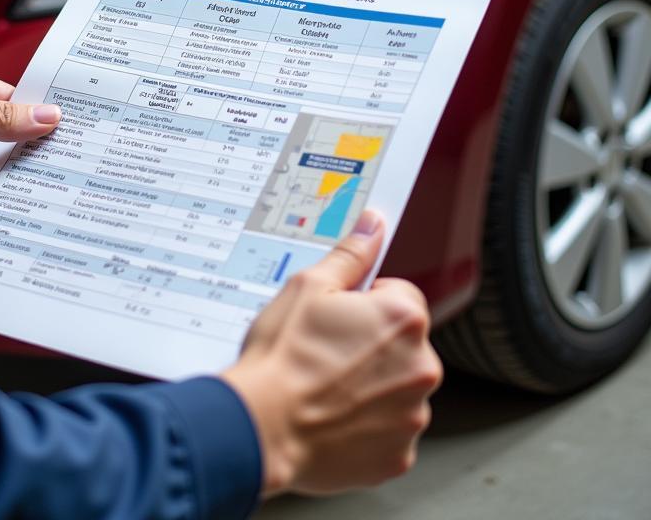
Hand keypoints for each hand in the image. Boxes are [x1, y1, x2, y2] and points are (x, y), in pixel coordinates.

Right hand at [221, 212, 441, 496]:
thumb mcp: (308, 287)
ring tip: (325, 385)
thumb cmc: (283, 357)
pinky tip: (332, 416)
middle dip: (372, 344)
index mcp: (403, 319)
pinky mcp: (398, 456)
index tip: (340, 316)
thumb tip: (373, 226)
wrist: (261, 426)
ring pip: (396, 387)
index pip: (402, 296)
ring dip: (371, 385)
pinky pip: (388, 430)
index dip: (366, 302)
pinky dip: (366, 425)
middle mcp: (421, 367)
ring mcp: (413, 415)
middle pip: (403, 344)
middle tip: (326, 351)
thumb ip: (351, 255)